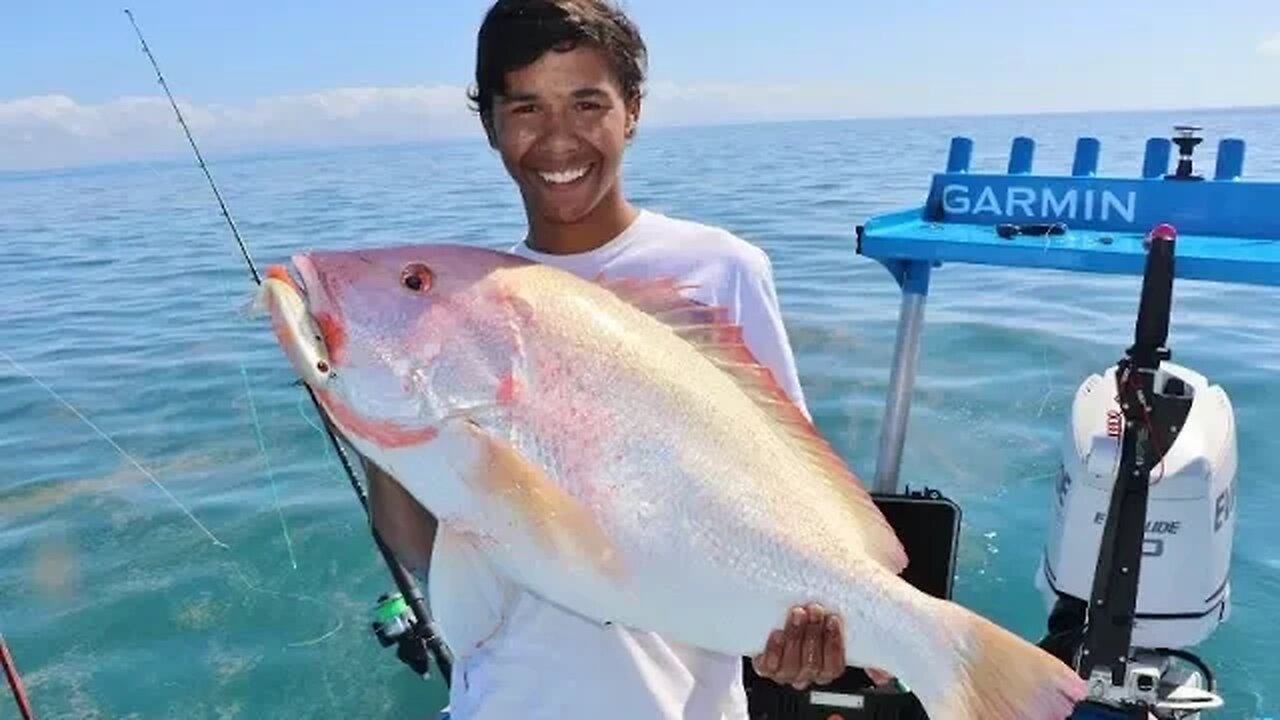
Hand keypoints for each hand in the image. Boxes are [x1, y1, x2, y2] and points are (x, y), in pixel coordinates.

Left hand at [751, 603, 894, 689]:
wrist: (788, 601)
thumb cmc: (822, 608)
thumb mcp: (849, 618)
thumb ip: (868, 642)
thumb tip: (884, 672)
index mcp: (828, 665)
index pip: (835, 667)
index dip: (834, 645)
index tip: (834, 619)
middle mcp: (807, 671)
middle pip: (813, 666)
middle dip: (814, 637)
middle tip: (815, 611)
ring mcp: (786, 669)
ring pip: (791, 667)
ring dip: (795, 639)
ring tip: (798, 614)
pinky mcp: (766, 664)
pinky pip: (768, 667)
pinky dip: (774, 651)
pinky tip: (777, 632)